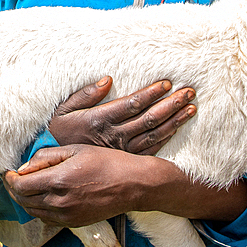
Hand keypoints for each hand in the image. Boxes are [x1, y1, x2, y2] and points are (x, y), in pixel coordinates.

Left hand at [3, 144, 148, 226]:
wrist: (133, 185)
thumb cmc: (105, 162)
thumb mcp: (74, 150)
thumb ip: (45, 158)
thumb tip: (22, 167)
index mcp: (57, 181)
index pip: (19, 185)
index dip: (9, 179)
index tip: (7, 171)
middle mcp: (59, 203)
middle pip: (22, 200)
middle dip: (13, 189)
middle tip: (12, 178)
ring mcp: (66, 216)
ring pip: (32, 211)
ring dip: (24, 199)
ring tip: (25, 186)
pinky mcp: (74, 224)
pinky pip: (46, 218)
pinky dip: (38, 208)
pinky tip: (42, 196)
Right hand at [48, 77, 195, 154]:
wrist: (55, 167)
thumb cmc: (59, 133)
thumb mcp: (63, 110)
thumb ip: (85, 95)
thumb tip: (108, 80)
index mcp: (100, 120)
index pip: (132, 104)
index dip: (151, 93)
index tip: (167, 83)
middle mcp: (114, 135)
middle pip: (149, 118)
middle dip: (171, 104)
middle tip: (189, 92)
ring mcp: (122, 150)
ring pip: (154, 134)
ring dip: (174, 120)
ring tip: (191, 107)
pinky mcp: (125, 161)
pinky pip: (150, 150)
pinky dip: (166, 138)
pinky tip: (177, 127)